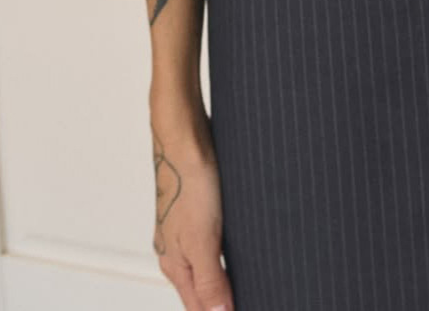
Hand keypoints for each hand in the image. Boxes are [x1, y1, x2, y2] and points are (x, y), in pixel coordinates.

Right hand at [150, 95, 233, 310]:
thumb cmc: (189, 182)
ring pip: (207, 265)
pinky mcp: (198, 208)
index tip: (249, 307)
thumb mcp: (203, 239)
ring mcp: (186, 229)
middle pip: (201, 290)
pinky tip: (242, 247)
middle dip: (223, 302)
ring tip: (249, 284)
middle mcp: (177, 250)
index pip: (198, 307)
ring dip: (226, 278)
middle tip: (253, 299)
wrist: (184, 135)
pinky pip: (212, 240)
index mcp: (175, 264)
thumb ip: (210, 280)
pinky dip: (226, 253)